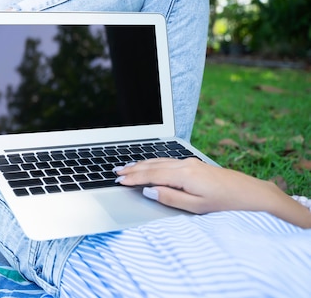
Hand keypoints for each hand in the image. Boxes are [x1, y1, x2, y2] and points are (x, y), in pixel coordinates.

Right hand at [115, 157, 310, 227]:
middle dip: (132, 169)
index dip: (133, 178)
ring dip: (141, 164)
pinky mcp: (194, 164)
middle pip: (152, 165)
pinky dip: (153, 163)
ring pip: (159, 161)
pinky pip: (166, 161)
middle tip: (115, 172)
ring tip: (126, 167)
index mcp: (183, 175)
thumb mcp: (196, 207)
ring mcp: (190, 162)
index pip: (151, 175)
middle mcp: (185, 165)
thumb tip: (149, 191)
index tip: (119, 181)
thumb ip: (170, 198)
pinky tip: (149, 165)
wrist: (252, 194)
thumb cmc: (226, 204)